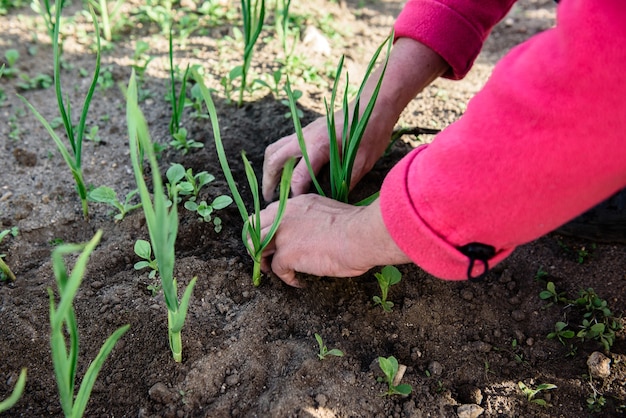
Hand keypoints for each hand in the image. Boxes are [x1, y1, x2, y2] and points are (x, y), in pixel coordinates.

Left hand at [257, 195, 410, 286]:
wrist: (361, 235)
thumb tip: (312, 233)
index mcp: (296, 203)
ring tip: (275, 271)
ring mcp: (283, 234)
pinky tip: (298, 282)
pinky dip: (286, 279)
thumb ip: (312, 218)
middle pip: (254, 226)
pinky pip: (276, 269)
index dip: (269, 228)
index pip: (270, 212)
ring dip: (263, 261)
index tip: (277, 240)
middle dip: (257, 242)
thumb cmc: (356, 227)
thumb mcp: (328, 211)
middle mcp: (285, 214)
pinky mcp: (287, 254)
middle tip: (267, 256)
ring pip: (256, 247)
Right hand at [262, 38, 447, 202]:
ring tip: (273, 186)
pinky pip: (282, 144)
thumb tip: (335, 200)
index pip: (297, 177)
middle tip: (269, 199)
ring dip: (270, 168)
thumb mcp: (363, 161)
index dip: (294, 195)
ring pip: (274, 149)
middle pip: (274, 160)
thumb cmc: (371, 132)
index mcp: (318, 146)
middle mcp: (305, 137)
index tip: (296, 207)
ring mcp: (303, 132)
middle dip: (269, 181)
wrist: (373, 105)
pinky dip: (277, 159)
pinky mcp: (306, 130)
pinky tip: (285, 171)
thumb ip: (347, 181)